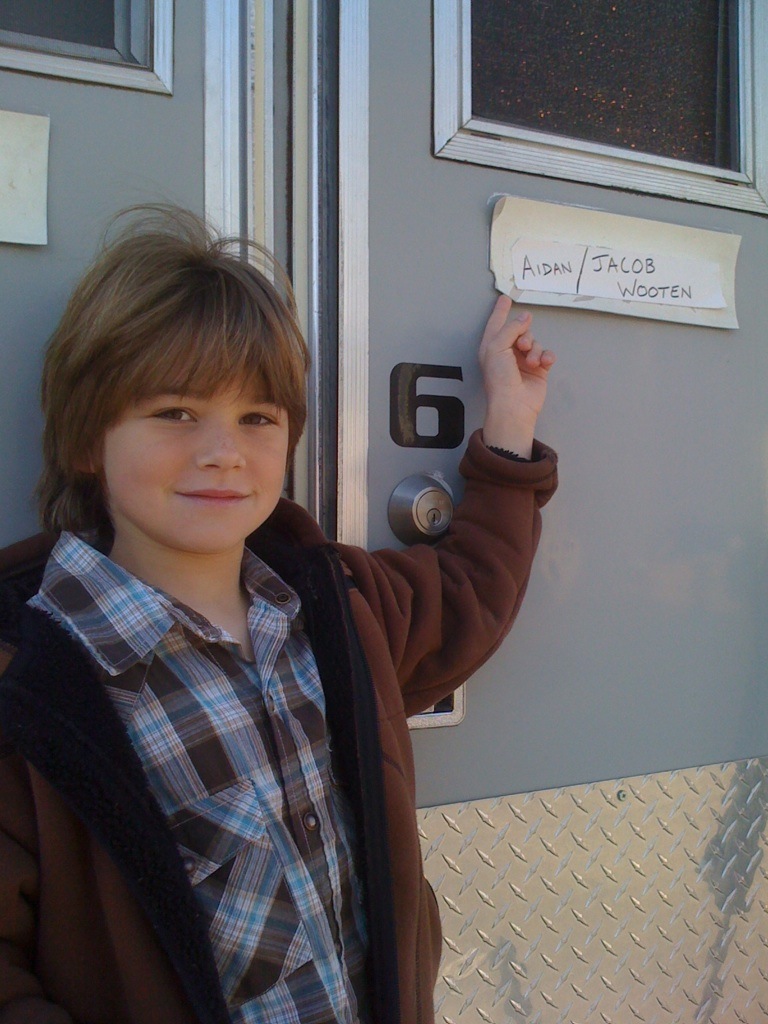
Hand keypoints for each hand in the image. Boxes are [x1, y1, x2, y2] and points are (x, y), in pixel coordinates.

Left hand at [479, 294, 554, 458]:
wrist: (514, 405)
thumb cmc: (500, 378)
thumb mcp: (497, 347)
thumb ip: (511, 328)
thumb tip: (526, 316)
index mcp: (492, 347)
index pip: (496, 324)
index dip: (501, 311)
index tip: (505, 298)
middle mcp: (507, 352)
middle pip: (520, 330)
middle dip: (524, 335)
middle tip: (522, 346)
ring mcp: (523, 361)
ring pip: (535, 342)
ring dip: (534, 350)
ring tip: (530, 362)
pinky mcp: (538, 370)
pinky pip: (546, 354)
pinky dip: (546, 357)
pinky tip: (543, 363)